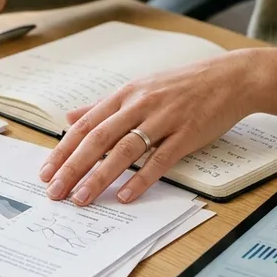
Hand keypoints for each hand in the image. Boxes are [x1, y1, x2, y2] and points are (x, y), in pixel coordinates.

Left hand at [39, 51, 270, 204]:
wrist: (230, 78)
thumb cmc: (183, 85)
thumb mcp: (139, 88)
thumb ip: (103, 106)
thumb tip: (70, 117)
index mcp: (125, 95)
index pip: (86, 125)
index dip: (64, 149)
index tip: (46, 172)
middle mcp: (140, 105)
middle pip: (98, 139)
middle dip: (73, 167)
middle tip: (55, 192)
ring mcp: (163, 119)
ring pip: (124, 150)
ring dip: (100, 176)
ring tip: (82, 198)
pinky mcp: (186, 133)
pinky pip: (160, 159)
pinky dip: (141, 178)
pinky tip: (126, 195)